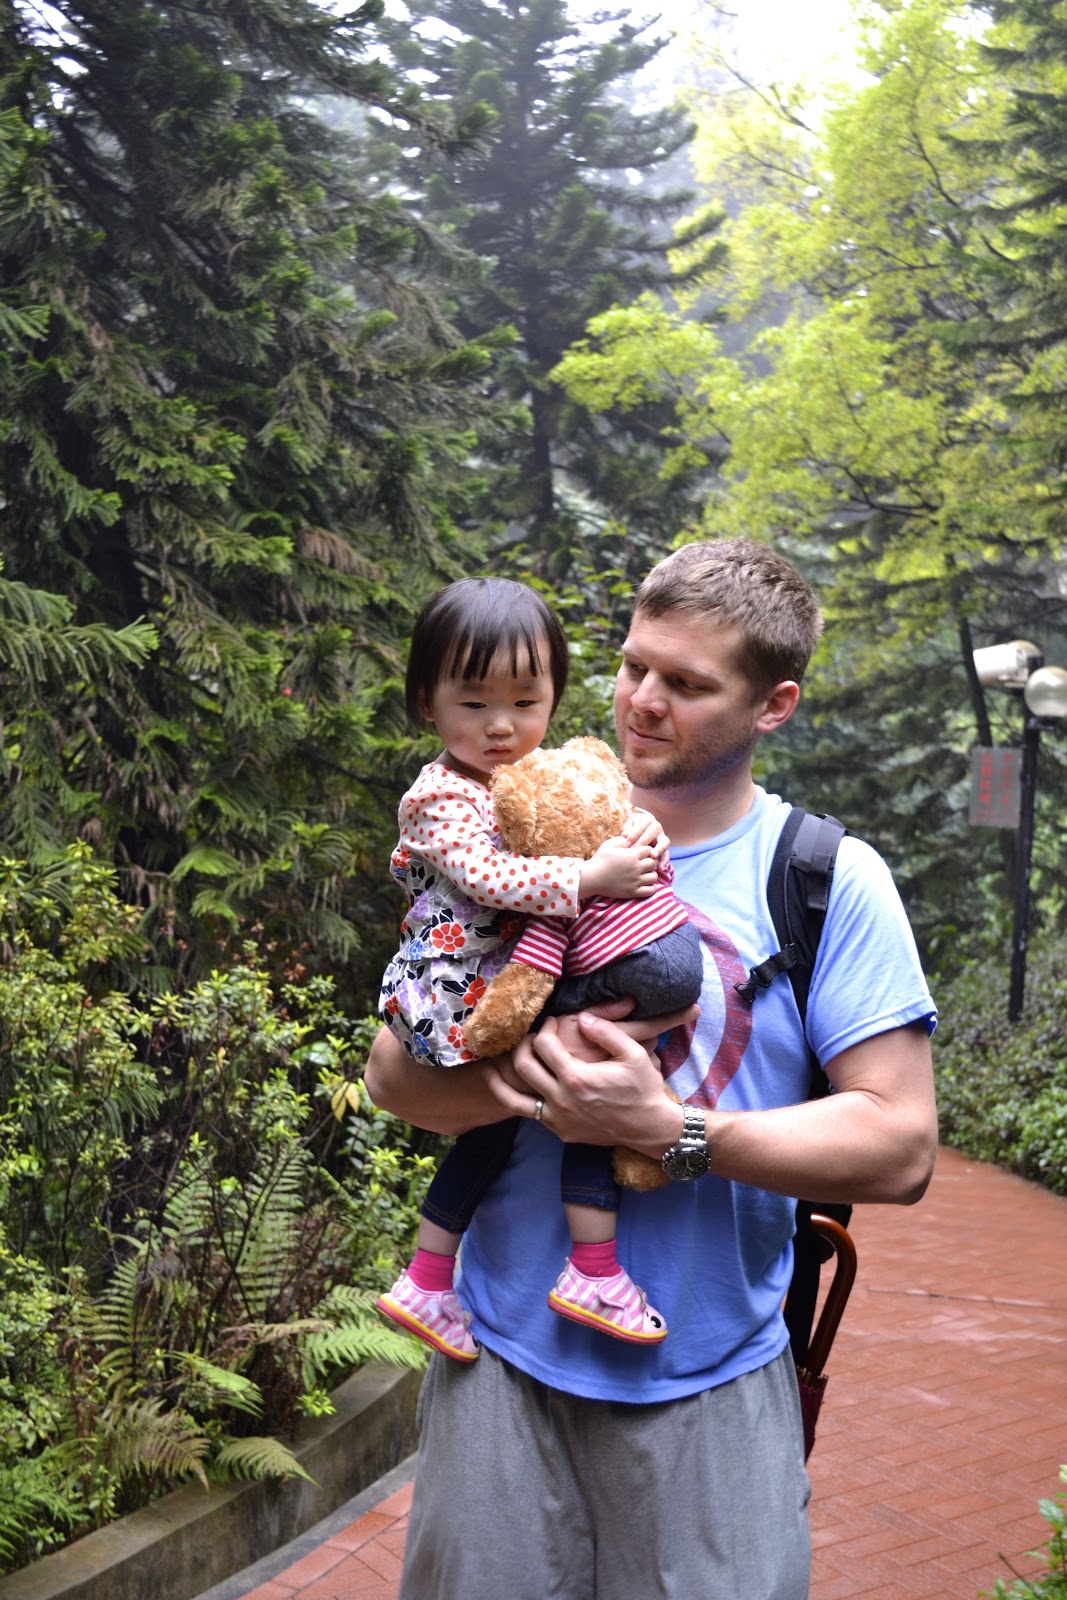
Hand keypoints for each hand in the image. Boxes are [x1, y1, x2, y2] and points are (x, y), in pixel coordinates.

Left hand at [484, 1001, 698, 1154]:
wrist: (649, 1128)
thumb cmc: (643, 1088)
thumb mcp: (633, 1052)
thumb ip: (606, 1031)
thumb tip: (580, 1017)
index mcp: (576, 1078)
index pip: (543, 1045)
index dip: (544, 1028)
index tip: (551, 1022)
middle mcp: (561, 1100)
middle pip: (523, 1066)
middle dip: (522, 1045)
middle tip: (532, 1038)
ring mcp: (558, 1119)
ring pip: (513, 1099)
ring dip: (499, 1080)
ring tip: (491, 1068)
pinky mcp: (560, 1132)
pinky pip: (530, 1114)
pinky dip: (519, 1099)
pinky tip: (517, 1089)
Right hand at [577, 833, 657, 900]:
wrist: (591, 878)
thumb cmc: (599, 860)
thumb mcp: (608, 844)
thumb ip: (621, 839)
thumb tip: (630, 839)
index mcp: (631, 855)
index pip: (649, 850)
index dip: (646, 850)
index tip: (641, 852)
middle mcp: (636, 868)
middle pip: (654, 863)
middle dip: (651, 861)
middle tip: (644, 862)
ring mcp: (635, 881)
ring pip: (654, 876)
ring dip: (651, 873)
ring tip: (645, 873)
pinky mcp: (633, 892)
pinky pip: (650, 890)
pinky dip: (651, 887)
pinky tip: (644, 883)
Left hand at [621, 807, 669, 865]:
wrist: (635, 831)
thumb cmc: (629, 828)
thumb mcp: (626, 826)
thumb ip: (625, 829)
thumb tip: (625, 836)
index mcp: (647, 819)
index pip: (641, 827)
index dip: (634, 835)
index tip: (626, 844)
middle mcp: (656, 827)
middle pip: (651, 834)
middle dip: (643, 843)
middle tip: (635, 852)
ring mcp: (662, 837)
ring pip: (664, 842)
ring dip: (659, 850)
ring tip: (653, 857)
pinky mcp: (664, 848)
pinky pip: (666, 854)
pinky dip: (664, 861)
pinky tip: (660, 869)